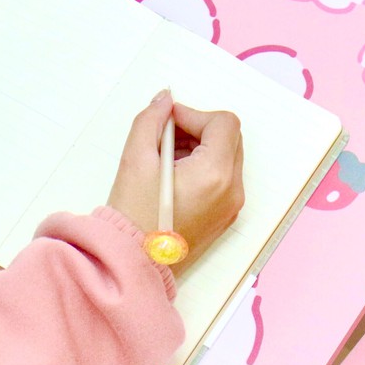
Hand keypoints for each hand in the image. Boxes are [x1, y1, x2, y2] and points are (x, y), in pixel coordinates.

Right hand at [107, 90, 244, 262]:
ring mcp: (231, 205)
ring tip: (166, 158)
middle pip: (229, 138)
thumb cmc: (132, 216)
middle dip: (199, 129)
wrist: (133, 264)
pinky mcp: (224, 216)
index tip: (168, 121)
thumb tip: (165, 100)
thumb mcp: (135, 159)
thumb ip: (151, 121)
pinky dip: (205, 167)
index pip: (223, 123)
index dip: (194, 114)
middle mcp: (232, 190)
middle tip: (166, 136)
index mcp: (215, 174)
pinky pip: (224, 178)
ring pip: (227, 156)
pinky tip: (174, 175)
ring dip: (201, 147)